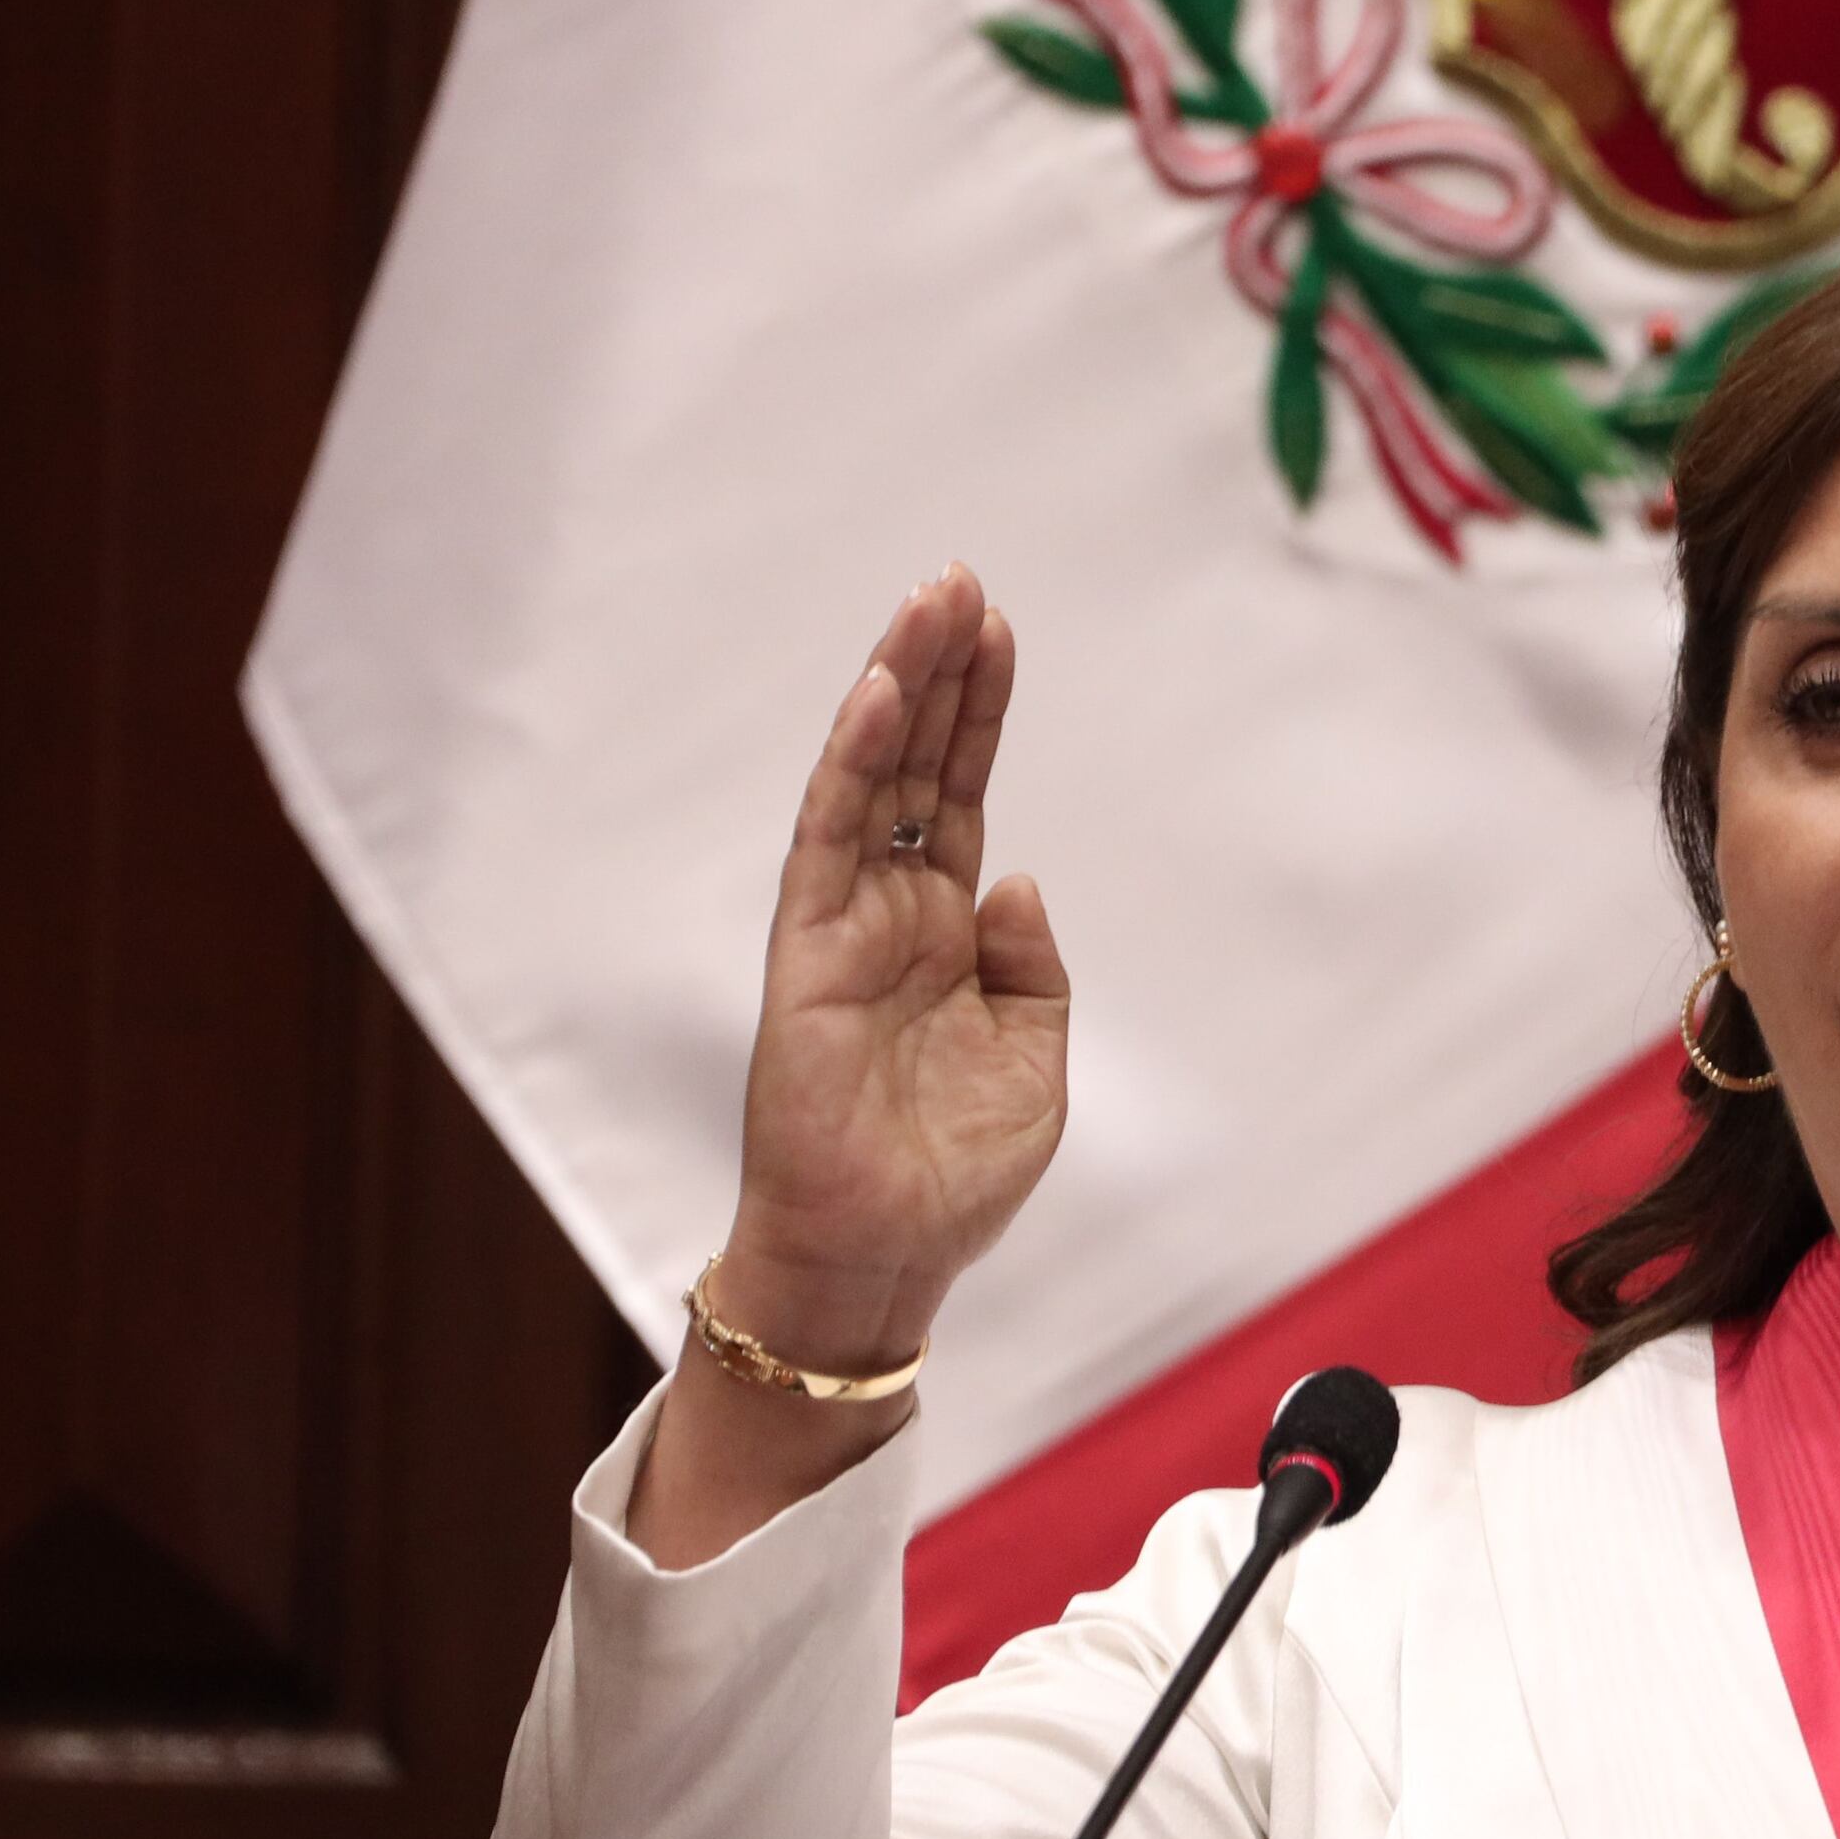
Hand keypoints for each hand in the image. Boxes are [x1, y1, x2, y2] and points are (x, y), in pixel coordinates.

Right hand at [710, 563, 1069, 1374]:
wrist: (884, 1259)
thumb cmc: (952, 1177)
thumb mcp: (1034, 1065)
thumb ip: (1032, 970)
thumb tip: (1012, 880)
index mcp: (946, 933)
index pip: (957, 795)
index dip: (978, 712)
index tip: (997, 627)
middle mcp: (890, 913)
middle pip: (914, 764)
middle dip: (939, 671)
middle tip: (959, 579)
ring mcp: (843, 926)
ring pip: (867, 778)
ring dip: (898, 689)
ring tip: (929, 604)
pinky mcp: (805, 954)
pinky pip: (825, 839)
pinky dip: (849, 764)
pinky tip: (878, 695)